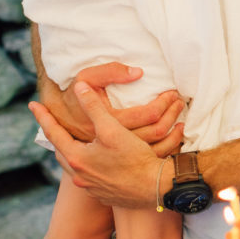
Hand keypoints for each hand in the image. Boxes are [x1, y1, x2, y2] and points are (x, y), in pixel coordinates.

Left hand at [29, 84, 168, 209]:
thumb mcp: (112, 128)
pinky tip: (98, 162)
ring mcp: (91, 188)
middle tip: (54, 125)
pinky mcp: (104, 195)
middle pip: (61, 151)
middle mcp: (79, 176)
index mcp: (77, 158)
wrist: (154, 188)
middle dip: (58, 137)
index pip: (53, 132)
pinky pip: (90, 178)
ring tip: (76, 142)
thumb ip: (93, 107)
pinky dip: (89, 166)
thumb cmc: (134, 158)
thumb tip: (78, 86)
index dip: (43, 116)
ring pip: (75, 166)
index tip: (33, 104)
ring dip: (74, 152)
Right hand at [45, 63, 184, 150]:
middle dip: (171, 115)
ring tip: (179, 114)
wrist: (60, 123)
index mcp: (108, 126)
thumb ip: (108, 74)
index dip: (163, 103)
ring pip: (158, 146)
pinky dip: (167, 144)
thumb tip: (137, 73)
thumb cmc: (72, 99)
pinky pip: (153, 156)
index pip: (148, 115)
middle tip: (178, 101)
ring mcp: (119, 159)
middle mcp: (114, 146)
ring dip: (172, 129)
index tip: (173, 94)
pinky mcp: (121, 165)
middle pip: (156, 132)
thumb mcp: (84, 79)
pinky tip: (172, 133)